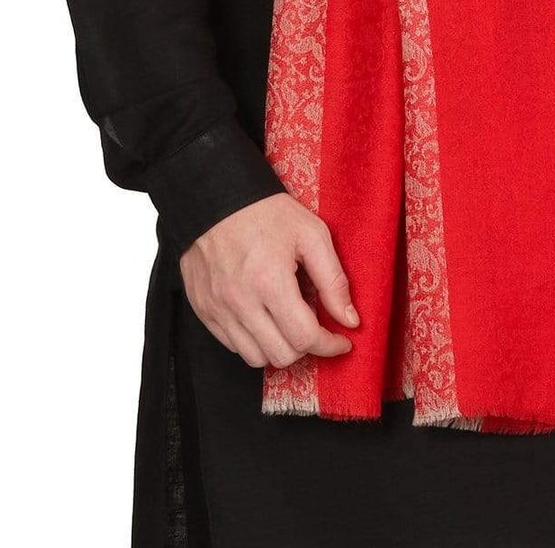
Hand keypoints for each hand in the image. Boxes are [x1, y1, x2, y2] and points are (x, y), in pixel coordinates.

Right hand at [178, 191, 358, 368]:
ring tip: (287, 322)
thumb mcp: (311, 234)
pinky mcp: (203, 310)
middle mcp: (240, 302)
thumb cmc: (266, 212)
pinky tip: (263, 316)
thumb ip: (333, 280)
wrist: (217, 197)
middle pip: (281, 356)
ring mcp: (218, 309)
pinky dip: (252, 340)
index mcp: (270, 282)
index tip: (340, 340)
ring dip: (278, 347)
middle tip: (313, 327)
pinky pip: (232, 346)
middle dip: (305, 347)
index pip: (304, 338)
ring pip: (255, 358)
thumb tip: (350, 320)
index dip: (329, 345)